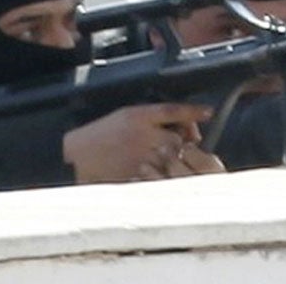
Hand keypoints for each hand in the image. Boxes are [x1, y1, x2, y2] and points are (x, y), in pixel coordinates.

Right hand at [62, 102, 212, 184]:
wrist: (77, 156)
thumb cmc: (100, 134)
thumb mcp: (125, 115)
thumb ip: (151, 118)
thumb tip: (180, 124)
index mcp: (137, 116)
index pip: (173, 110)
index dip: (194, 110)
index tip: (209, 111)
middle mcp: (141, 135)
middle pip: (178, 137)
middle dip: (186, 140)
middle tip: (188, 142)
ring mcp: (140, 156)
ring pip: (172, 158)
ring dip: (177, 158)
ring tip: (175, 159)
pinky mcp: (136, 175)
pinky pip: (160, 175)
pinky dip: (165, 174)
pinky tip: (163, 173)